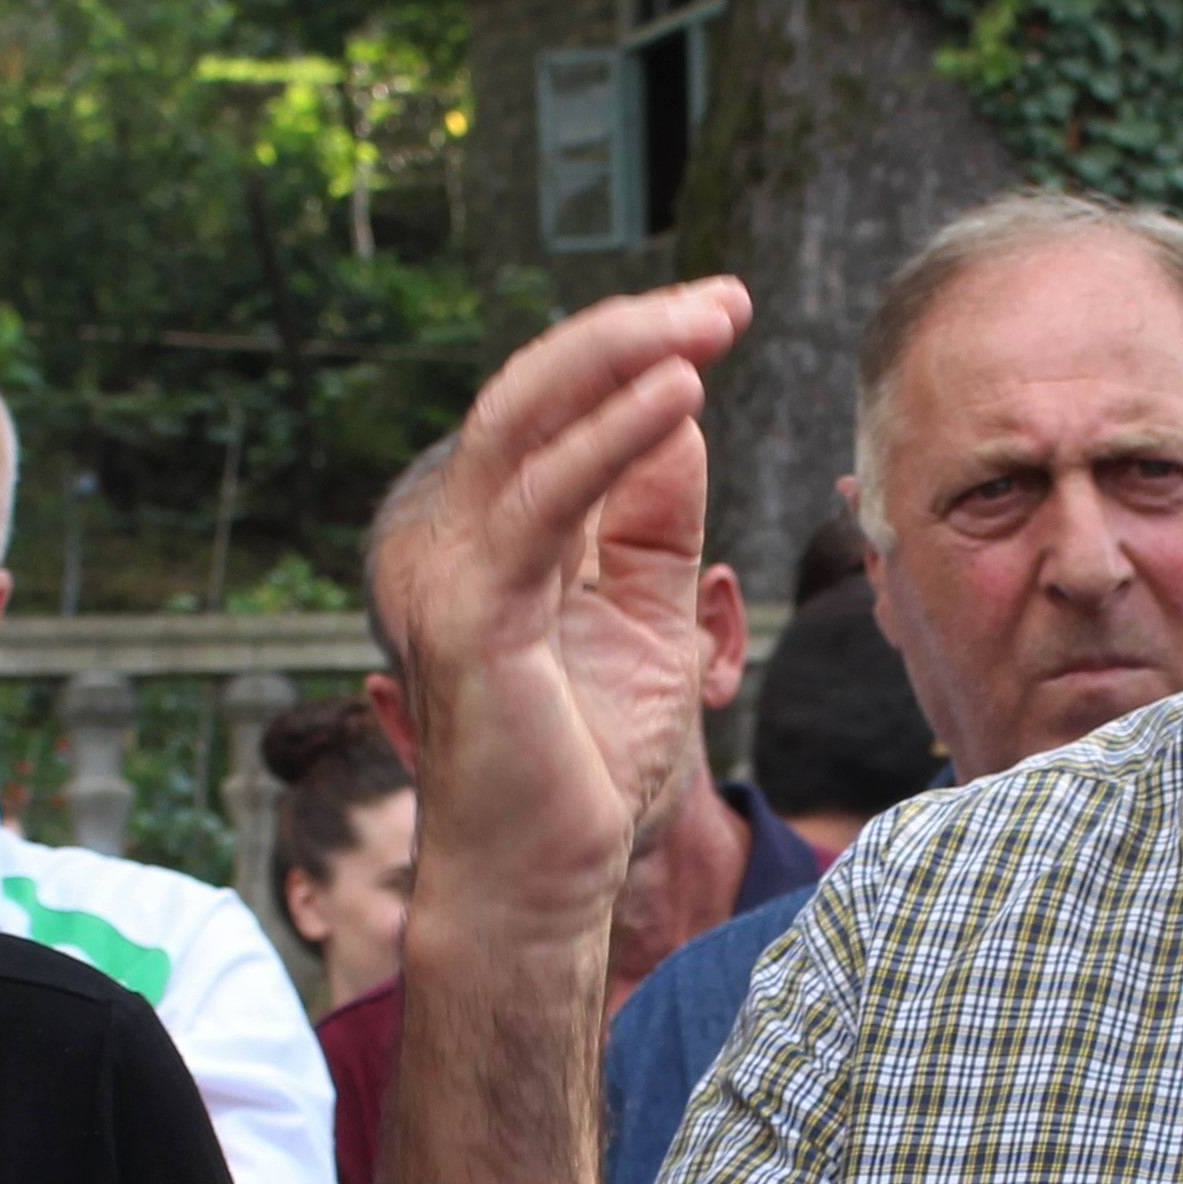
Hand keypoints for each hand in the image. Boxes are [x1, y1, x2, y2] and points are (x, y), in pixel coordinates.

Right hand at [378, 282, 751, 946]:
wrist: (539, 884)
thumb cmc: (582, 769)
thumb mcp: (649, 623)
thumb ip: (655, 527)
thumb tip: (679, 418)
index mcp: (503, 534)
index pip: (557, 408)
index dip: (633, 350)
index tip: (719, 314)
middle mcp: (464, 537)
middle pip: (533, 389)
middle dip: (630, 329)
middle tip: (723, 299)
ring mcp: (459, 572)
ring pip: (525, 419)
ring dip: (620, 356)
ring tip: (707, 322)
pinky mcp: (476, 617)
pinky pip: (545, 501)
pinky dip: (609, 438)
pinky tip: (676, 397)